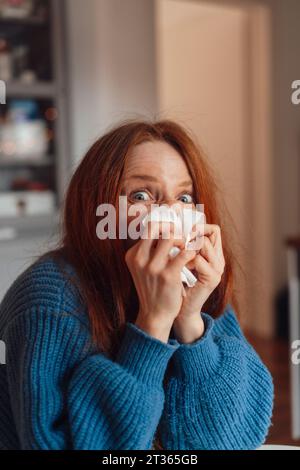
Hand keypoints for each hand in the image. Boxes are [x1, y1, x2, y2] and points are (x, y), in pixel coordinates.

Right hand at [125, 221, 196, 342]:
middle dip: (172, 228)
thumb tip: (164, 229)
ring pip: (171, 237)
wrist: (155, 314)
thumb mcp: (142, 268)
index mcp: (133, 255)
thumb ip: (148, 250)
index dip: (164, 225)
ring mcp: (153, 267)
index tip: (174, 228)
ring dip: (183, 240)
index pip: (148, 228)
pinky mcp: (168, 275)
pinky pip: (185, 253)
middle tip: (181, 235)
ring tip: (187, 247)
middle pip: (157, 227)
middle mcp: (140, 259)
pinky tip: (193, 258)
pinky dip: (192, 252)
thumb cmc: (153, 288)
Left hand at [173, 224, 224, 342]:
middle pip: (212, 232)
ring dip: (187, 247)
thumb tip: (170, 226)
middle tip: (178, 242)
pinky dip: (186, 260)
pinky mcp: (212, 279)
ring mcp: (218, 269)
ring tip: (177, 257)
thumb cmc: (177, 284)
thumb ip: (181, 246)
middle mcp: (219, 259)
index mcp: (213, 254)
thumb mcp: (179, 261)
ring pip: (204, 243)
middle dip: (192, 234)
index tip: (182, 232)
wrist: (182, 310)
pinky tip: (178, 268)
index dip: (198, 226)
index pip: (213, 230)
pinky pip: (198, 259)